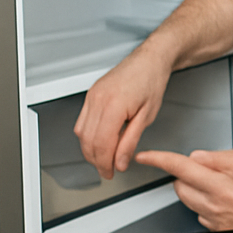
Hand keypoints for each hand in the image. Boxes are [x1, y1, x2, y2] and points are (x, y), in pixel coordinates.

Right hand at [74, 46, 173, 179]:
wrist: (149, 59)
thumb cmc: (152, 81)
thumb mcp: (147, 116)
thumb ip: (131, 141)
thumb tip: (120, 161)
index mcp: (113, 105)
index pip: (101, 144)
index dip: (104, 163)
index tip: (111, 173)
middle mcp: (97, 100)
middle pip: (88, 140)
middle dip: (96, 160)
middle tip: (108, 171)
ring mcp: (91, 97)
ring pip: (81, 133)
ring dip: (90, 150)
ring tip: (104, 160)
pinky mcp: (90, 95)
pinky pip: (82, 122)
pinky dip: (88, 136)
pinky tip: (99, 143)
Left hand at [135, 146, 232, 230]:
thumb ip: (221, 157)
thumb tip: (198, 158)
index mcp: (224, 185)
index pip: (181, 167)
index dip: (159, 159)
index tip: (146, 156)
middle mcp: (218, 206)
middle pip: (180, 185)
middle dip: (187, 174)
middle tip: (208, 168)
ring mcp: (219, 221)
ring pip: (189, 201)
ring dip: (196, 189)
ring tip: (221, 183)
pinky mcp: (222, 231)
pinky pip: (202, 215)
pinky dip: (207, 205)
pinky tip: (227, 199)